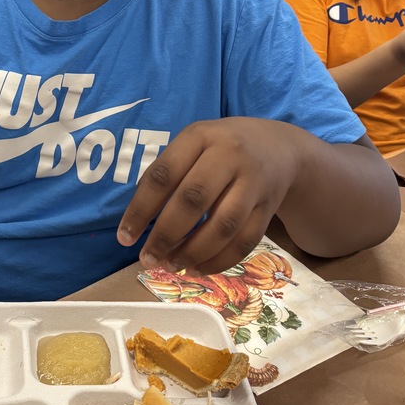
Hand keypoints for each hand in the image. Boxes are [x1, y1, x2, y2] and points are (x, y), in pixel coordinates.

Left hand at [117, 118, 301, 274]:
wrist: (280, 147)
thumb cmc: (222, 147)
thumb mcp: (194, 142)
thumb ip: (169, 172)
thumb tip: (137, 220)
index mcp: (200, 136)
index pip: (164, 175)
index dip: (140, 209)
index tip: (124, 238)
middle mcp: (229, 155)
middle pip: (193, 200)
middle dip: (165, 235)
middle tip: (147, 259)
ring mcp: (254, 181)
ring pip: (223, 225)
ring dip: (193, 252)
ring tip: (171, 266)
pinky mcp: (270, 207)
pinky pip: (246, 241)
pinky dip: (220, 260)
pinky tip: (199, 268)